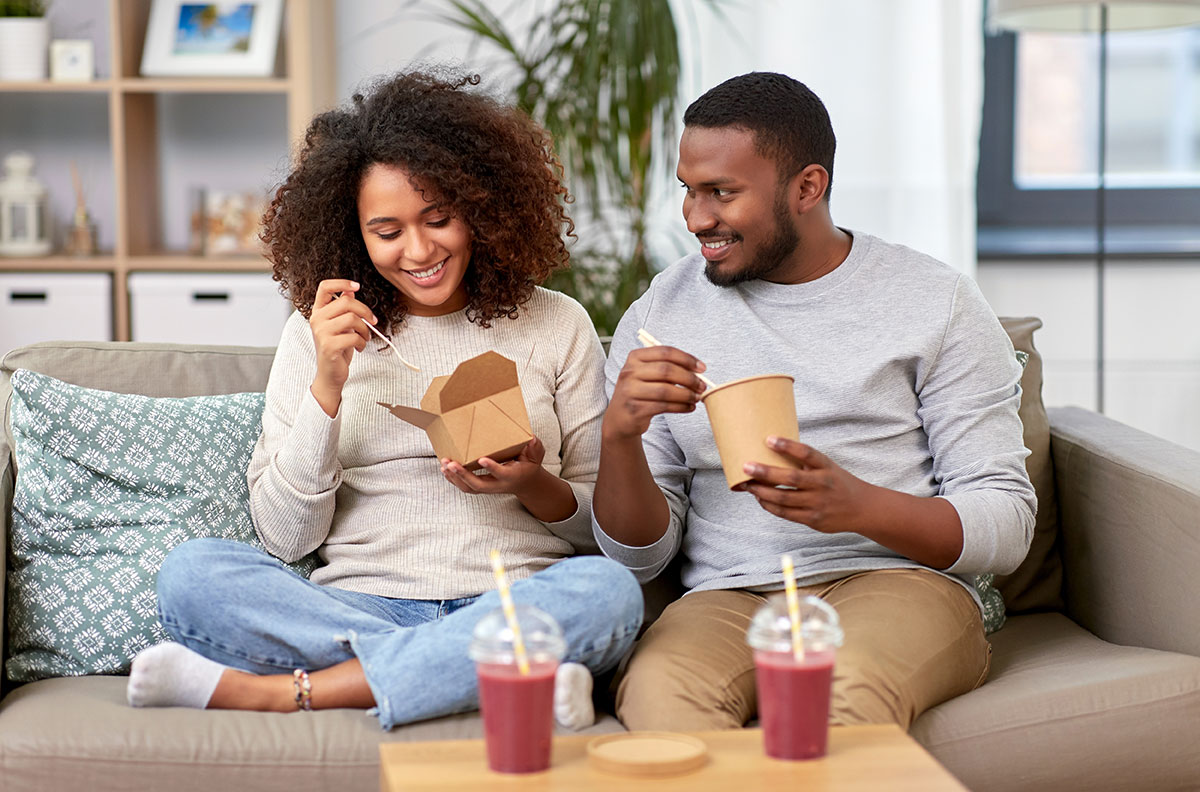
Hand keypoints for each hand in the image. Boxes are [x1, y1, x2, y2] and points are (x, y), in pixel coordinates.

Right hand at [309, 279, 374, 414]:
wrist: (330, 373)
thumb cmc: (337, 347)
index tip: (357, 286)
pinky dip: (362, 342)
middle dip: (365, 311)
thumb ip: (343, 308)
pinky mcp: (329, 346)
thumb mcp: (341, 324)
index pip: (324, 287)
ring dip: (365, 329)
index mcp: (318, 311)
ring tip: (364, 337)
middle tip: (373, 321)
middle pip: (346, 302)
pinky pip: (354, 336)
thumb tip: (351, 289)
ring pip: (352, 318)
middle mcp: (316, 319)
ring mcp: (321, 332)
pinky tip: (359, 347)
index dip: (341, 282)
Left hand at [440, 436, 548, 496]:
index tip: (481, 459)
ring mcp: (488, 488)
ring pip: (469, 488)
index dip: (492, 467)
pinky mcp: (480, 487)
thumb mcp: (535, 456)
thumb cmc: (528, 465)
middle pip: (478, 485)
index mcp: (511, 476)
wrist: (525, 483)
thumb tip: (531, 439)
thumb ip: (535, 448)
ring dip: (455, 477)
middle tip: (451, 464)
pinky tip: (445, 469)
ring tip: (445, 465)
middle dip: (463, 475)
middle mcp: (498, 485)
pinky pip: (464, 486)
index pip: (501, 474)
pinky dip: (453, 479)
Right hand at [603, 345, 708, 440]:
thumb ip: (668, 368)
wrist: (620, 418)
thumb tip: (698, 371)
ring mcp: (630, 391)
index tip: (702, 368)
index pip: (665, 352)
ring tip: (696, 398)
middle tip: (702, 386)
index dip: (687, 359)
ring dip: (686, 395)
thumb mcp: (647, 374)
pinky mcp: (635, 409)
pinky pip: (663, 406)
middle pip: (666, 370)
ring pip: (666, 391)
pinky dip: (680, 407)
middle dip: (689, 378)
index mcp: (635, 357)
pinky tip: (689, 407)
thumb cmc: (641, 392)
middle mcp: (629, 372)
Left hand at [740, 436, 875, 534]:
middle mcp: (823, 484)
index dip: (788, 446)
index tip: (768, 439)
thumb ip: (805, 463)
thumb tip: (770, 452)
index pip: (807, 453)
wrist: (862, 508)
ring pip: (784, 498)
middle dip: (765, 472)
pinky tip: (760, 498)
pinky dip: (770, 506)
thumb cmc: (837, 483)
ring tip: (747, 485)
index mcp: (826, 467)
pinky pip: (785, 513)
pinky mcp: (813, 519)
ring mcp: (818, 503)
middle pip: (791, 478)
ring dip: (762, 492)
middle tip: (746, 466)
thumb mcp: (827, 467)